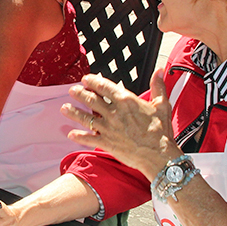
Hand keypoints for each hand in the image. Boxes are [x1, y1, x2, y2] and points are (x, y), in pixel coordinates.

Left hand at [60, 70, 176, 180]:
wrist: (158, 154)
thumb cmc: (160, 131)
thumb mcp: (162, 104)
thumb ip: (158, 86)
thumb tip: (159, 71)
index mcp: (126, 101)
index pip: (104, 87)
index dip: (93, 82)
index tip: (86, 79)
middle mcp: (114, 113)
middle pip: (91, 100)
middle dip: (80, 94)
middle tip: (72, 90)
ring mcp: (109, 128)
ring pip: (86, 118)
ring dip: (74, 112)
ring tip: (64, 108)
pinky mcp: (107, 143)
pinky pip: (89, 138)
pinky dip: (78, 136)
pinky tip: (71, 134)